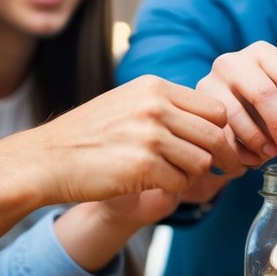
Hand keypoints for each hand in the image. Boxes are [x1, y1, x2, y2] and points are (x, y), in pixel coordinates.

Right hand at [0, 75, 240, 235]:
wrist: (46, 159)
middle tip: (230, 170)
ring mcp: (149, 135)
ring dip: (195, 175)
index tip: (225, 146)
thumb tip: (213, 120)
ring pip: (202, 160)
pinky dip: (176, 188)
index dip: (224, 130)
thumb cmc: (87, 135)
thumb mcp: (127, 103)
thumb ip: (166, 106)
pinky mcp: (143, 166)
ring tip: (178, 177)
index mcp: (154, 87)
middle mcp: (155, 106)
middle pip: (216, 134)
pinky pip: (181, 182)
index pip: (214, 107)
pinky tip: (158, 185)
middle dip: (226, 156)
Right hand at [196, 41, 276, 166]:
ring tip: (270, 155)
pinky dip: (237, 150)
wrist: (217, 105)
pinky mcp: (197, 104)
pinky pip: (218, 131)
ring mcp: (212, 80)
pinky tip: (251, 159)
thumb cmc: (257, 103)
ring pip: (236, 114)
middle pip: (264, 93)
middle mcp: (234, 61)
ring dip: (257, 140)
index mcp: (263, 52)